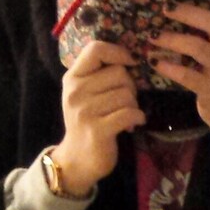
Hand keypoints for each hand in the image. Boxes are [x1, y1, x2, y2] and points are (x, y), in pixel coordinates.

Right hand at [53, 40, 146, 194]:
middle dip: (130, 86)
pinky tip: (133, 124)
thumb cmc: (87, 123)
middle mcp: (76, 92)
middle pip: (118, 72)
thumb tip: (130, 59)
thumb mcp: (84, 94)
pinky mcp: (98, 131)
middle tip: (127, 101)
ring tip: (127, 115)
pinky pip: (128, 113)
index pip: (96, 49)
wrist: (77, 160)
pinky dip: (137, 117)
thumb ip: (98, 74)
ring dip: (133, 104)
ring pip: (126, 94)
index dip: (118, 52)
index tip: (129, 63)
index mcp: (72, 78)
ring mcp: (85, 112)